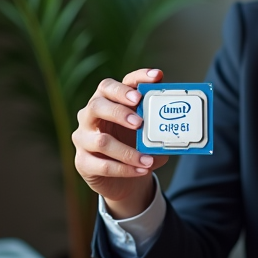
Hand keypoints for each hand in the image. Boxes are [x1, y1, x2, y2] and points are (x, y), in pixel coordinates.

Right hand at [73, 68, 169, 218]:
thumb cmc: (135, 145)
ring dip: (127, 151)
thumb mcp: (149, 132)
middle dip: (120, 112)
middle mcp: (90, 115)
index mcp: (107, 100)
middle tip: (140, 122)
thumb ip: (157, 125)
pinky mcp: (82, 162)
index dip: (136, 78)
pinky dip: (124, 169)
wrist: (125, 179)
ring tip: (148, 159)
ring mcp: (83, 138)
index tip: (157, 78)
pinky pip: (102, 165)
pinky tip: (141, 170)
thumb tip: (175, 126)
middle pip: (97, 105)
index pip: (115, 84)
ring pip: (101, 141)